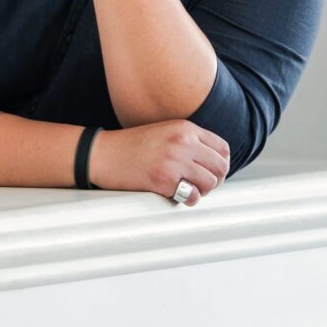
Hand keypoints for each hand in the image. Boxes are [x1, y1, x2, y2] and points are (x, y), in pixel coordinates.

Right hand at [87, 121, 230, 206]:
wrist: (104, 153)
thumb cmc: (134, 146)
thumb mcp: (165, 131)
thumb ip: (190, 141)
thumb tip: (216, 162)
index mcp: (185, 128)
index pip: (222, 148)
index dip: (221, 164)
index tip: (211, 172)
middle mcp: (182, 141)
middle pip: (220, 167)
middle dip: (215, 180)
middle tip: (201, 185)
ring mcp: (173, 160)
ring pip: (210, 183)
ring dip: (202, 191)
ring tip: (187, 190)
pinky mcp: (163, 180)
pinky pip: (193, 196)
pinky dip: (189, 199)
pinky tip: (177, 195)